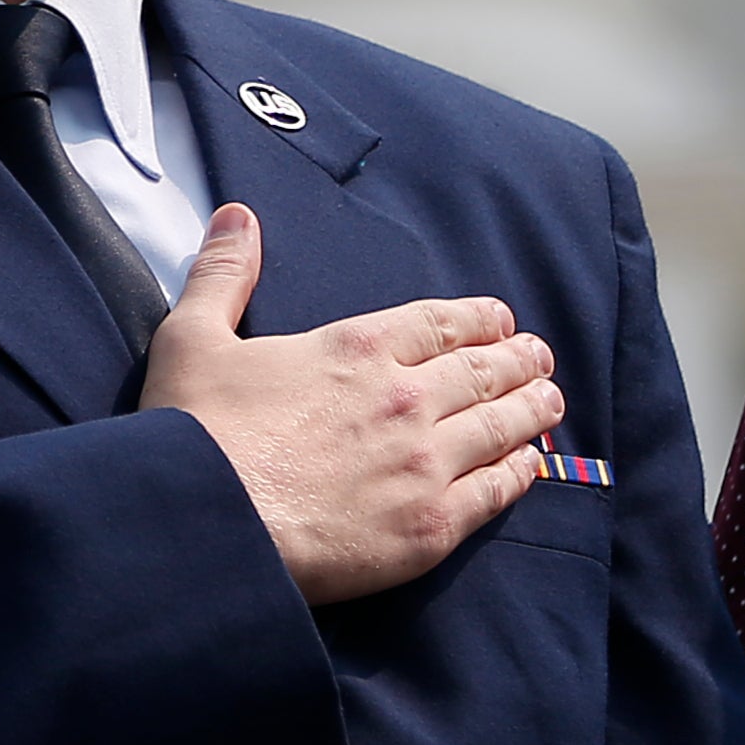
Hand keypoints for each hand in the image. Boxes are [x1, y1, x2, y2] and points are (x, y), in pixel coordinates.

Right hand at [139, 204, 562, 606]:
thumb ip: (224, 275)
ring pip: (501, 427)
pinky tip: (532, 465)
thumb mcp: (193, 337)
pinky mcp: (429, 527)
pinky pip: (494, 492)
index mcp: (357, 348)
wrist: (206, 525)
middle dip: (517, 360)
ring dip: (532, 409)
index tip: (501, 319)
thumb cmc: (194, 434)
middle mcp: (405, 399)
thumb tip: (236, 216)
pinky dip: (520, 473)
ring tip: (551, 400)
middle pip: (482, 371)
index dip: (478, 319)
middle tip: (540, 357)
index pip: (439, 323)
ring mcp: (424, 464)